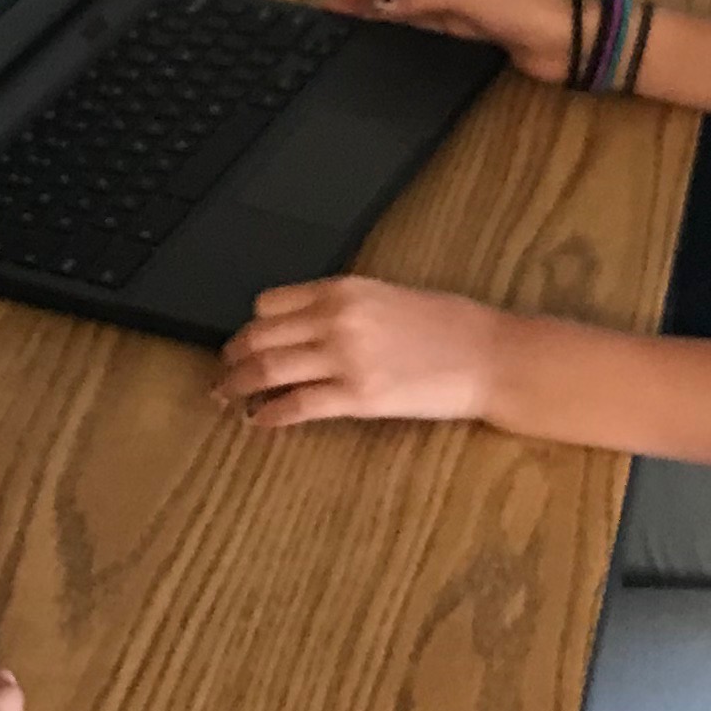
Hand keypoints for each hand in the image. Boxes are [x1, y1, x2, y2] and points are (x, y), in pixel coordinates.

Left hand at [214, 276, 511, 429]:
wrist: (488, 355)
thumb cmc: (447, 325)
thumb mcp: (387, 296)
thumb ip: (342, 306)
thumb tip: (300, 324)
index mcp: (343, 288)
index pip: (269, 304)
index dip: (251, 326)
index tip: (244, 340)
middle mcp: (336, 319)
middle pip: (259, 336)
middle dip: (233, 357)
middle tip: (223, 372)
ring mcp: (344, 359)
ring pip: (268, 370)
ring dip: (238, 386)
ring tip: (227, 397)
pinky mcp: (357, 398)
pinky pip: (296, 406)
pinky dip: (270, 415)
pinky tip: (260, 421)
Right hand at [330, 0, 562, 80]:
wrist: (564, 40)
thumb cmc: (520, 8)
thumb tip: (381, 5)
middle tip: (336, 14)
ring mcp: (460, 9)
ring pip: (410, 7)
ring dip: (382, 12)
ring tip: (351, 26)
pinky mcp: (470, 34)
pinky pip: (427, 28)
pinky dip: (404, 31)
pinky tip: (388, 39)